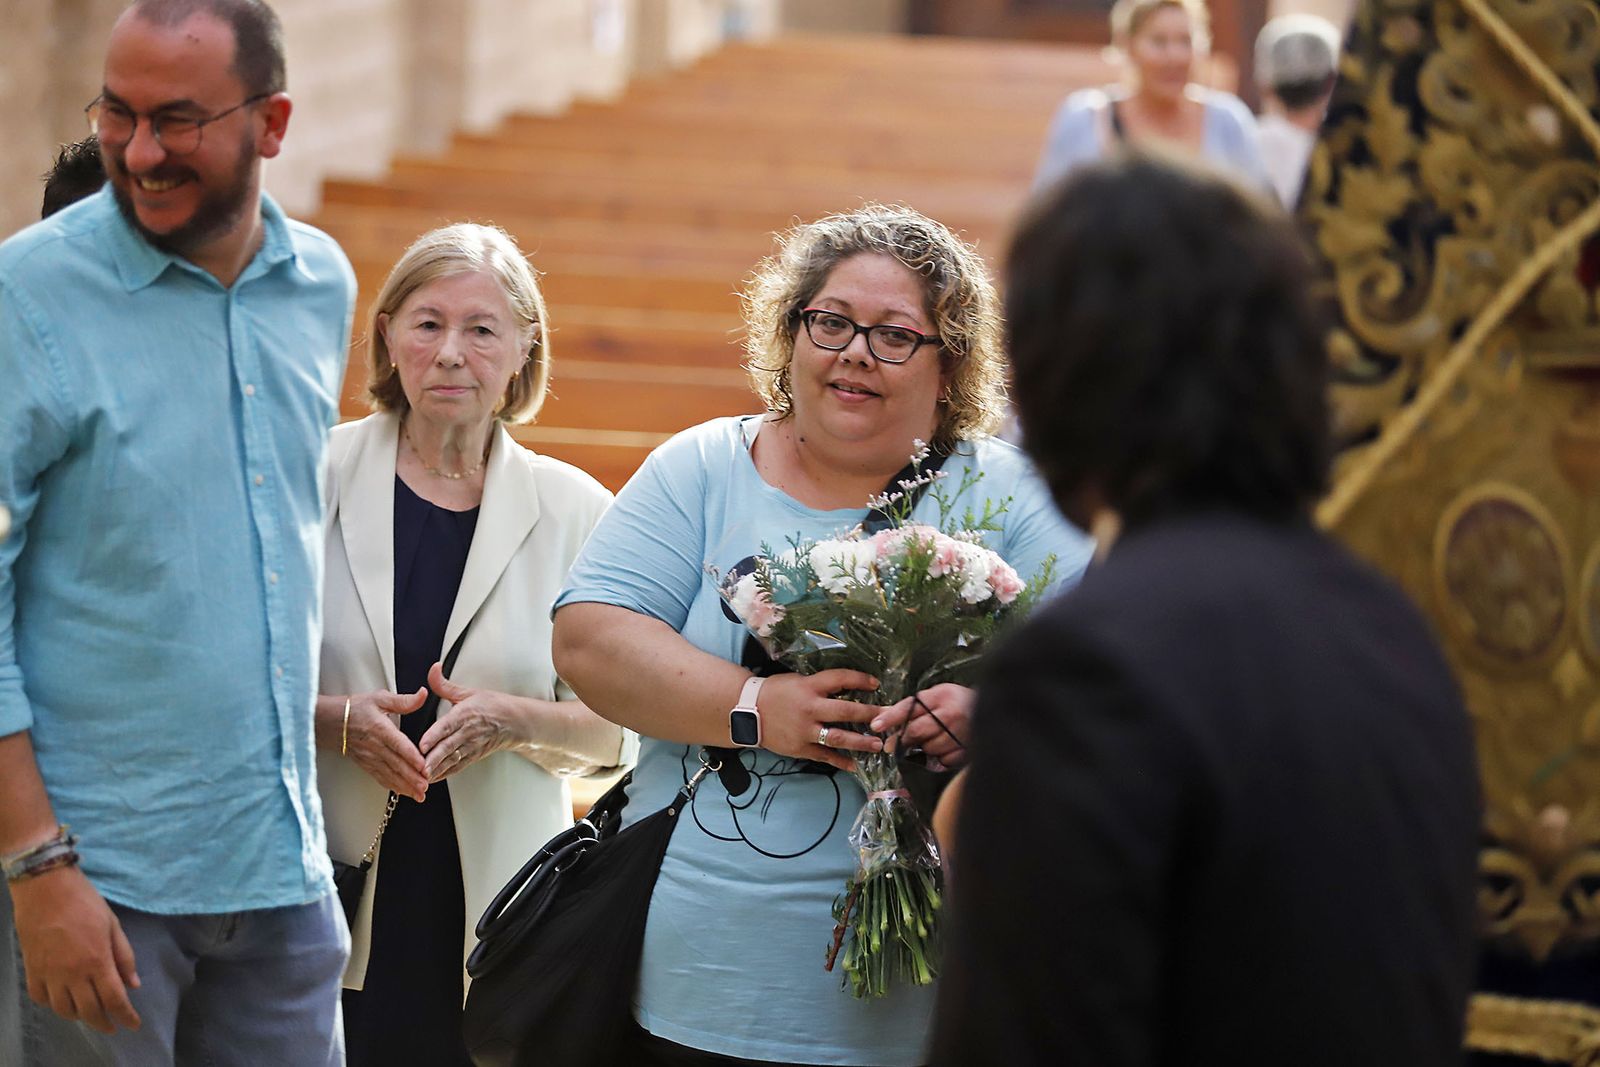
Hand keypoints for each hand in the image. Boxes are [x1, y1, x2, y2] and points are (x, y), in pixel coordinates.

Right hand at [10, 865, 139, 1033]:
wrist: (46, 888)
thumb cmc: (85, 902)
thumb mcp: (113, 925)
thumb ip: (124, 956)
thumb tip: (133, 984)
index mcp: (97, 961)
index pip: (114, 999)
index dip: (125, 1015)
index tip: (133, 1025)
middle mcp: (72, 973)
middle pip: (89, 1010)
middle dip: (104, 1023)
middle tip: (112, 1026)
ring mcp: (49, 974)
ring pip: (63, 1010)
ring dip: (79, 1017)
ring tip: (89, 1014)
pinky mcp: (31, 970)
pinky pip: (40, 998)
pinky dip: (53, 1006)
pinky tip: (62, 1001)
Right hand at [343, 688, 429, 801]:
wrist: (328, 721)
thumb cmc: (355, 708)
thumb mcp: (379, 698)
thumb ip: (403, 700)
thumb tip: (423, 694)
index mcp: (380, 729)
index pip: (398, 744)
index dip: (411, 756)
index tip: (423, 766)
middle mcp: (374, 746)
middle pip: (396, 764)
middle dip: (411, 778)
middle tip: (425, 787)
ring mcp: (369, 757)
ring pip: (389, 774)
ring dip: (404, 786)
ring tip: (419, 795)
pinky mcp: (365, 764)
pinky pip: (380, 777)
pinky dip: (392, 786)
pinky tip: (403, 792)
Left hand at [419, 662, 523, 781]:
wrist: (515, 721)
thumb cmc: (492, 706)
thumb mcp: (469, 691)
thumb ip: (445, 684)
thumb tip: (433, 669)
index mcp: (466, 714)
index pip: (448, 726)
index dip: (434, 736)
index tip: (423, 744)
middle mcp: (468, 732)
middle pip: (448, 747)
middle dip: (433, 758)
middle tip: (420, 767)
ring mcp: (472, 746)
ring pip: (452, 759)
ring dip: (438, 769)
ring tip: (424, 777)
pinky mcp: (474, 756)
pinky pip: (458, 766)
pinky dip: (445, 773)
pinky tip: (433, 778)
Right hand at [756, 670, 883, 772]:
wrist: (747, 711)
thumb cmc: (775, 691)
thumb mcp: (798, 680)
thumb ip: (821, 686)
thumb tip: (848, 689)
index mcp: (809, 687)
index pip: (840, 679)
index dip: (860, 680)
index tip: (876, 684)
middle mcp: (809, 708)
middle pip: (845, 711)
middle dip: (869, 714)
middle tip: (889, 717)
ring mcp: (805, 731)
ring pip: (837, 738)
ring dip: (860, 742)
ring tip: (878, 745)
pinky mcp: (800, 748)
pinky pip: (824, 756)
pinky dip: (840, 761)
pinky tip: (855, 765)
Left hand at [871, 682, 973, 770]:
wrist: (992, 708)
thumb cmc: (957, 701)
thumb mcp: (936, 695)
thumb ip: (912, 707)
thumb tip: (882, 717)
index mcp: (941, 695)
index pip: (910, 707)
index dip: (891, 717)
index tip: (875, 725)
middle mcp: (951, 713)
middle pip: (917, 731)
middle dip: (902, 739)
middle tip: (893, 744)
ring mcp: (960, 732)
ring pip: (929, 748)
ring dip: (924, 748)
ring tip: (930, 741)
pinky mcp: (968, 749)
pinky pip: (944, 759)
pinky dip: (939, 757)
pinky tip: (943, 749)